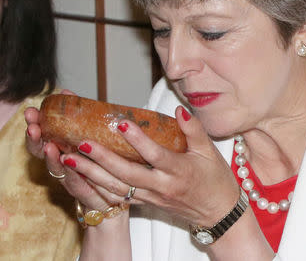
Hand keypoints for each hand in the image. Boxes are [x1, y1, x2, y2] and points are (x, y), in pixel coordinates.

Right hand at [25, 90, 115, 211]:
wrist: (120, 200)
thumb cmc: (106, 167)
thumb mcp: (95, 139)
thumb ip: (83, 119)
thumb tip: (67, 92)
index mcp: (66, 152)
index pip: (44, 138)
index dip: (36, 126)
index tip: (30, 112)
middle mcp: (66, 168)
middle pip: (44, 154)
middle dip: (36, 139)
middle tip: (33, 126)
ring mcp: (75, 183)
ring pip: (59, 171)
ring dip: (52, 158)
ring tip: (49, 145)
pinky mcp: (89, 197)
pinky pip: (79, 187)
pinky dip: (73, 176)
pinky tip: (71, 166)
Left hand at [59, 106, 239, 226]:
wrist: (218, 211)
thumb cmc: (216, 179)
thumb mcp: (210, 151)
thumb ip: (194, 129)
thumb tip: (178, 110)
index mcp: (179, 171)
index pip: (155, 155)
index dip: (138, 140)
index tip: (121, 123)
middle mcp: (162, 186)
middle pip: (127, 174)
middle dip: (102, 159)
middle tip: (81, 144)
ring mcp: (152, 197)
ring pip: (117, 188)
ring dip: (92, 175)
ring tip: (70, 160)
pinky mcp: (147, 203)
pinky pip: (120, 197)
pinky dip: (99, 187)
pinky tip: (84, 176)